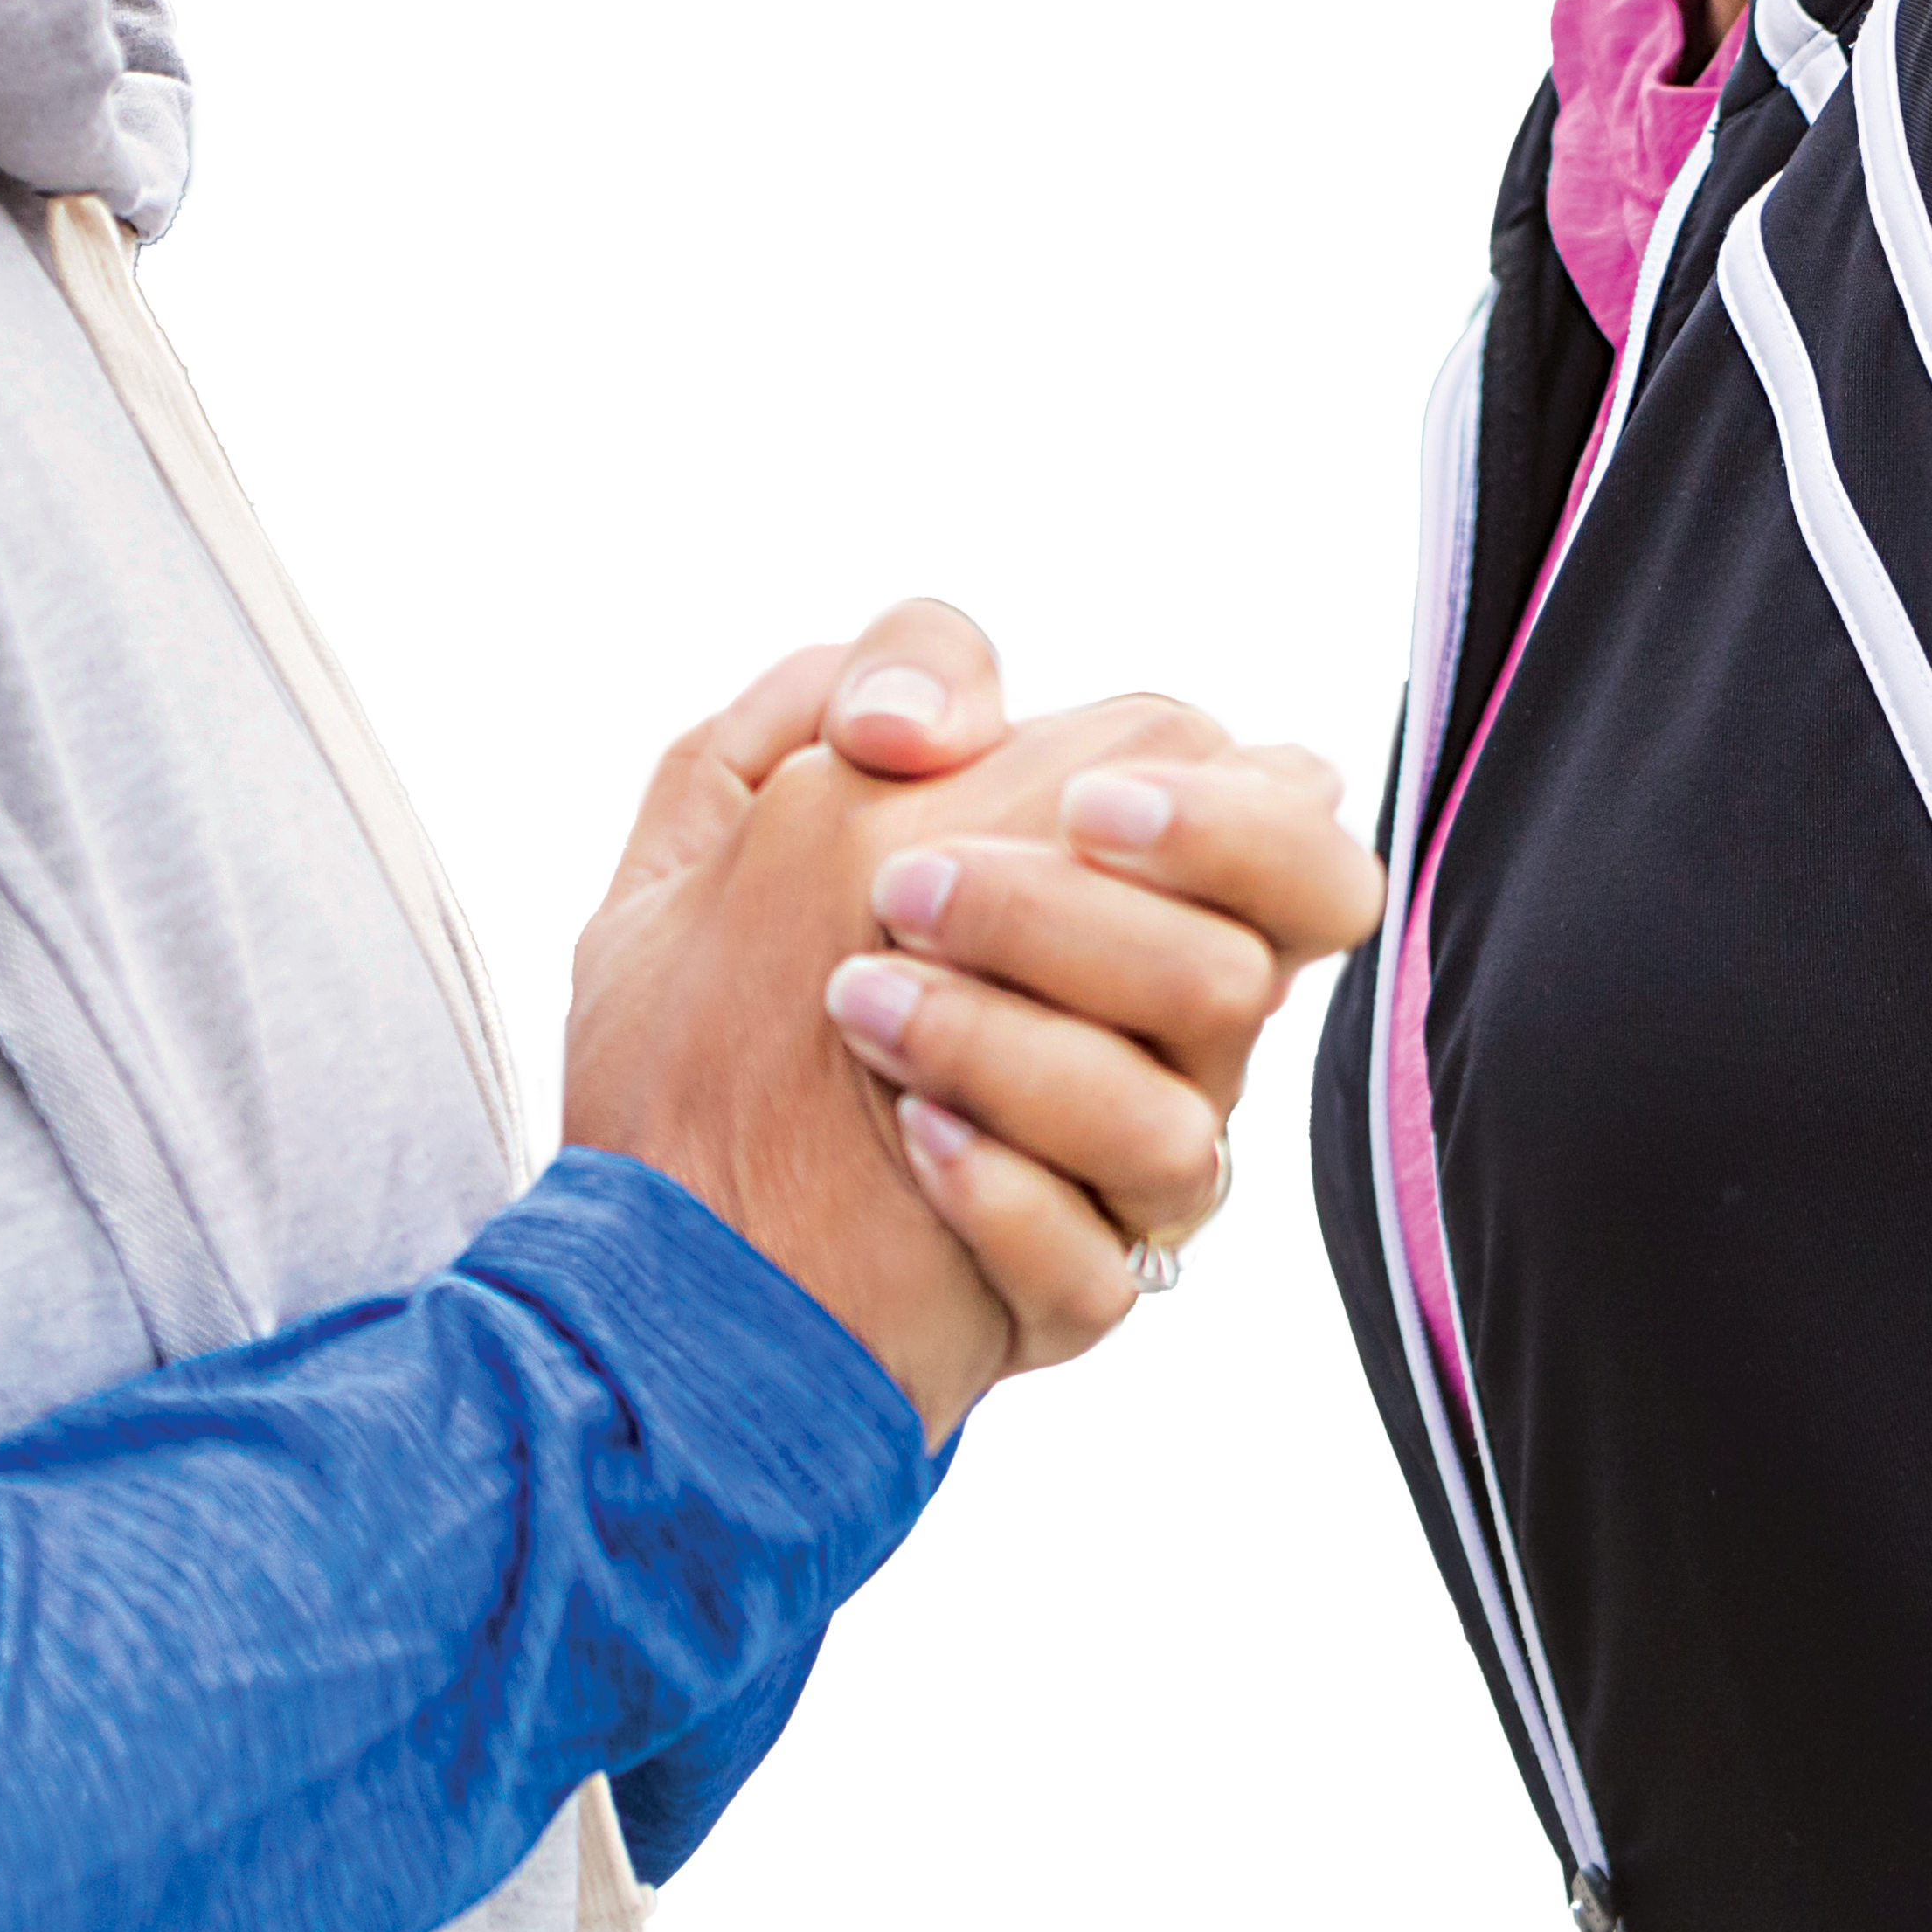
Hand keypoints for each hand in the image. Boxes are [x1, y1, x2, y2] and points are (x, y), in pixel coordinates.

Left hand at [561, 601, 1249, 1431]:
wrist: (642, 1236)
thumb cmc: (708, 1023)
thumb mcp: (720, 837)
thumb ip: (816, 711)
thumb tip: (859, 631)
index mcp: (1121, 910)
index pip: (1288, 847)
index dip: (1226, 814)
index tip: (1078, 804)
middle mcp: (1151, 1049)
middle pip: (1242, 974)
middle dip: (1078, 919)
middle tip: (907, 895)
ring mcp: (1116, 1187)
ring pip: (1174, 1126)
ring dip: (1001, 1045)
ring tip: (851, 1008)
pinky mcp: (1062, 1300)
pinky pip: (1092, 1266)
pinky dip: (999, 1195)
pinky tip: (907, 1143)